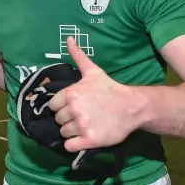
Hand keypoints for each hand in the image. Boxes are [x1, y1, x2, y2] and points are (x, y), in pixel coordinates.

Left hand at [49, 36, 137, 152]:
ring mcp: (82, 125)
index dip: (61, 107)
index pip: (53, 106)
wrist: (132, 107)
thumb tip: (68, 38)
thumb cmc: (109, 89)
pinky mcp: (90, 140)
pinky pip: (70, 146)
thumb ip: (77, 56)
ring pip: (63, 133)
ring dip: (71, 132)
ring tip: (84, 126)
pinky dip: (73, 145)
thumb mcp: (92, 71)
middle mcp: (74, 109)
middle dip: (67, 119)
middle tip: (81, 117)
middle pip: (58, 120)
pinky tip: (83, 138)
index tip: (73, 107)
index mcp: (71, 93)